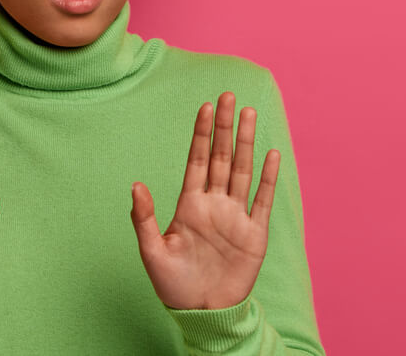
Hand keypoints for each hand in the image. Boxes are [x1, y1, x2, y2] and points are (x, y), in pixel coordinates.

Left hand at [130, 91, 280, 309]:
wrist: (202, 311)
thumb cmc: (173, 283)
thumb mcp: (152, 251)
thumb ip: (145, 217)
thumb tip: (135, 184)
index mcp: (189, 204)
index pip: (196, 160)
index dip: (201, 133)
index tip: (205, 107)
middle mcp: (214, 204)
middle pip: (220, 157)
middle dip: (225, 127)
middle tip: (229, 95)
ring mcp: (236, 217)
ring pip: (242, 171)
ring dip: (246, 142)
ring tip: (250, 113)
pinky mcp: (254, 234)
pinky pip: (262, 200)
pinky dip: (267, 178)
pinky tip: (270, 154)